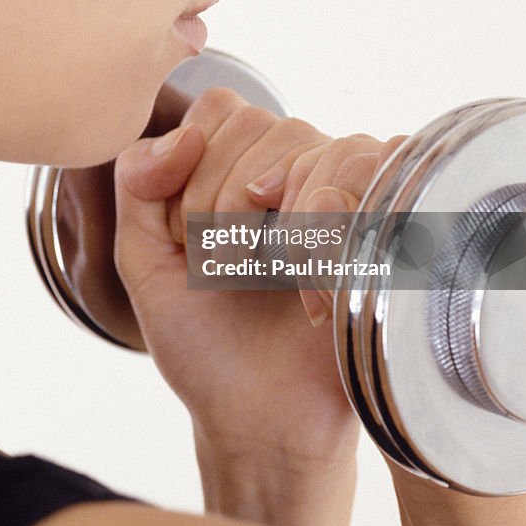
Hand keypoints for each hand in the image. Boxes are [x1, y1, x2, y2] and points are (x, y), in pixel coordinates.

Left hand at [113, 88, 401, 468]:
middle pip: (267, 123)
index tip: (188, 239)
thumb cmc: (204, 341)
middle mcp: (295, 168)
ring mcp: (346, 193)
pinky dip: (331, 236)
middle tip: (225, 270)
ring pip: (322, 144)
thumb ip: (137, 184)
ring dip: (280, 222)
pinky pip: (373, 177)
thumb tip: (184, 135)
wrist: (262, 419)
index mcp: (237, 166)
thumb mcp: (144, 260)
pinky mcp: (388, 224)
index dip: (195, 168)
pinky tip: (314, 295)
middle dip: (226, 201)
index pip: (221, 106)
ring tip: (271, 278)